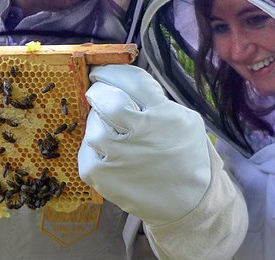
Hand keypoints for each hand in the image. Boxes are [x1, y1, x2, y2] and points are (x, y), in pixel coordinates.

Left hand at [78, 64, 211, 225]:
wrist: (188, 203)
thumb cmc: (187, 156)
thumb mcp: (186, 120)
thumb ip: (158, 100)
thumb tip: (125, 83)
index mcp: (163, 114)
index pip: (131, 80)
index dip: (111, 71)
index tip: (103, 73)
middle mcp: (139, 133)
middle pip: (106, 99)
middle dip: (99, 92)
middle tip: (100, 94)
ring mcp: (118, 157)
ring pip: (93, 126)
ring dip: (98, 123)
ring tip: (111, 130)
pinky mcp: (103, 177)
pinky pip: (86, 151)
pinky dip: (93, 148)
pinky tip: (107, 151)